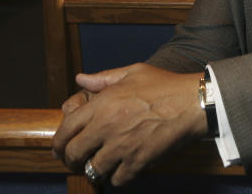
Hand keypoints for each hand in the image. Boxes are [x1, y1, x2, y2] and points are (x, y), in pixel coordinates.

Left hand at [51, 63, 206, 186]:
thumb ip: (104, 78)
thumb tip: (81, 79)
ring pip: (93, 169)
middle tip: (77, 160)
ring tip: (101, 164)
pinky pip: (117, 179)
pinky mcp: (138, 161)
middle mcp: (107, 127)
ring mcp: (122, 146)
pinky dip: (116, 177)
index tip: (60, 148)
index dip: (58, 143)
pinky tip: (121, 169)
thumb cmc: (165, 85)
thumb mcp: (133, 72)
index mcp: (102, 104)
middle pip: (73, 154)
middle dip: (71, 160)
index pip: (65, 130)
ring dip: (95, 168)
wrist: (194, 103)